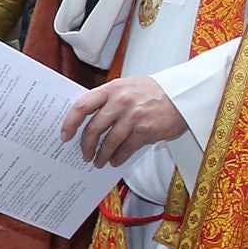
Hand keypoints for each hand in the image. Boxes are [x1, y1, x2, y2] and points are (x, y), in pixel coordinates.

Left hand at [63, 76, 185, 166]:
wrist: (183, 95)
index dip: (70, 122)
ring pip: (109, 141)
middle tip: (84, 154)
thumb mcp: (127, 87)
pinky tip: (115, 161)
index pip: (82, 105)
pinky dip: (118, 157)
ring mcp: (133, 116)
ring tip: (98, 162)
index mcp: (112, 89)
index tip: (64, 135)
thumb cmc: (152, 92)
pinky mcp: (146, 130)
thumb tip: (85, 119)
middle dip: (86, 145)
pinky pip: (126, 149)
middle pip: (93, 128)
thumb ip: (107, 99)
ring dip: (101, 155)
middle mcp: (121, 102)